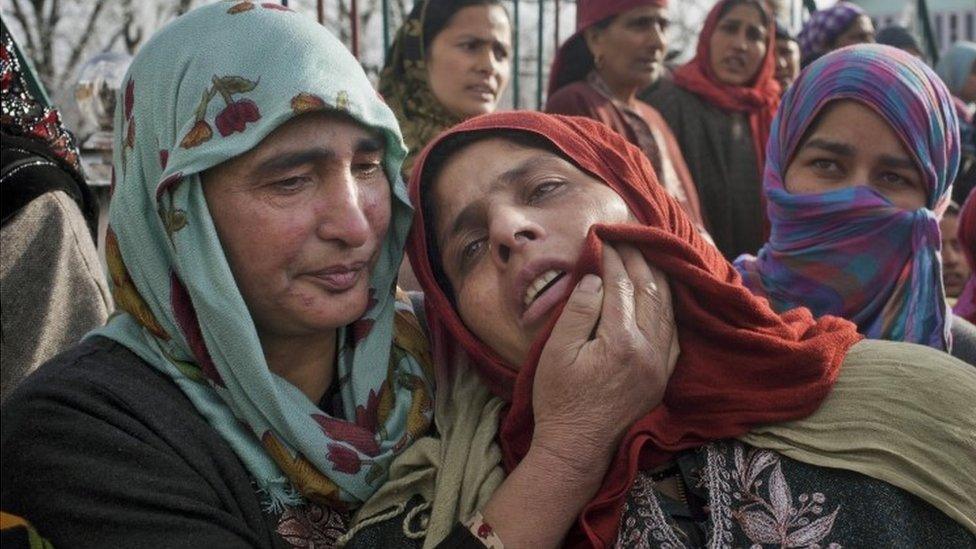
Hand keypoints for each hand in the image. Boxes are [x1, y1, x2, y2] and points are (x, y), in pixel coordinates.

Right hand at [532, 243, 678, 470]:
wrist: (576, 447)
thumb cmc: (559, 399)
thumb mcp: (556, 352)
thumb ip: (578, 311)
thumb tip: (595, 279)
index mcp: (621, 341)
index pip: (622, 286)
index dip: (613, 259)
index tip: (605, 239)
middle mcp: (649, 350)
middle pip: (650, 292)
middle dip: (639, 261)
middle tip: (627, 239)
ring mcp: (660, 366)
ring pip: (668, 310)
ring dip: (659, 280)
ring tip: (648, 258)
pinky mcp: (662, 377)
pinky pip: (674, 334)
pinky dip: (669, 308)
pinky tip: (664, 297)